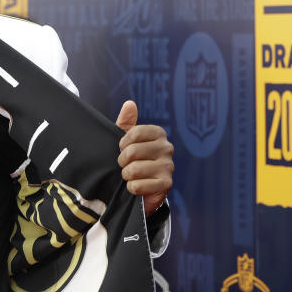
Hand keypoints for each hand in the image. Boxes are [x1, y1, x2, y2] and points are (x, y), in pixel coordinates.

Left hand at [116, 100, 173, 215]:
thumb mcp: (126, 140)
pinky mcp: (166, 184)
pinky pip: (137, 186)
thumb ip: (126, 122)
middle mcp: (167, 148)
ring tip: (131, 175)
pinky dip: (132, 188)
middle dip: (122, 161)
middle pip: (131, 152)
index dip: (122, 143)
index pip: (134, 133)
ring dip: (126, 175)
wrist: (143, 186)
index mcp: (158, 134)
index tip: (123, 148)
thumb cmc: (134, 160)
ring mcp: (169, 166)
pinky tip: (137, 186)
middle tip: (126, 164)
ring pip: (133, 170)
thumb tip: (129, 104)